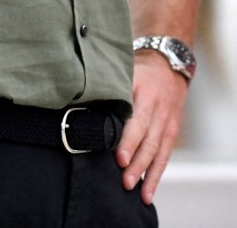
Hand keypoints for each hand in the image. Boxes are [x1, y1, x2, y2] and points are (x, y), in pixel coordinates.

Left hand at [116, 52, 188, 203]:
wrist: (169, 63)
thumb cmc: (140, 68)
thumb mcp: (126, 70)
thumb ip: (112, 88)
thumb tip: (83, 103)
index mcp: (145, 92)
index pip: (137, 121)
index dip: (129, 141)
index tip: (119, 158)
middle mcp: (159, 110)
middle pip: (148, 141)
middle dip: (136, 163)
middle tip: (124, 180)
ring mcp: (167, 123)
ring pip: (158, 152)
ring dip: (146, 173)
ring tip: (136, 191)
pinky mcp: (171, 132)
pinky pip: (165, 156)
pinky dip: (156, 174)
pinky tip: (147, 191)